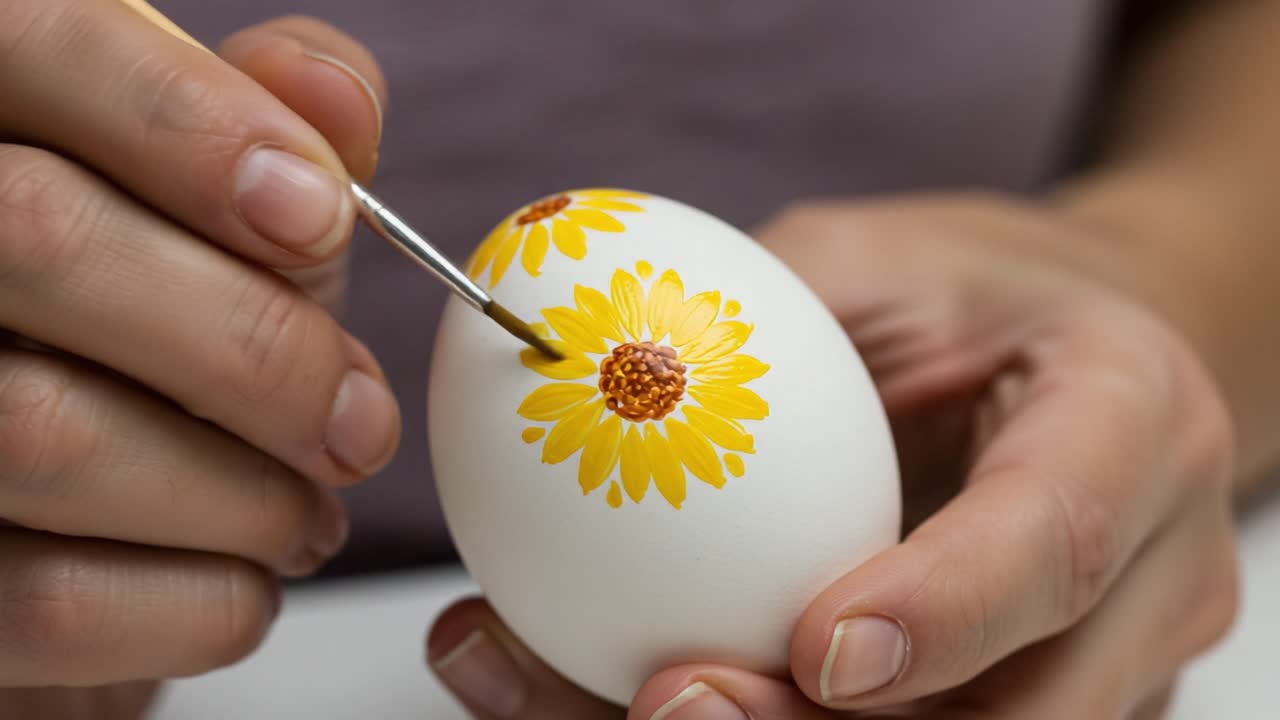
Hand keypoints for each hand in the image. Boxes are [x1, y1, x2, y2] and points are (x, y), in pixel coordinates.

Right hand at [0, 0, 399, 700]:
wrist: (75, 521)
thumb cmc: (157, 338)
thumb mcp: (216, 215)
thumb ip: (266, 132)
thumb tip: (336, 98)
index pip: (44, 43)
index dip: (191, 124)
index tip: (318, 216)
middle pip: (41, 237)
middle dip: (255, 347)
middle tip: (358, 425)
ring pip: (42, 431)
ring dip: (242, 496)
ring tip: (305, 514)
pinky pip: (44, 600)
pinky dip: (197, 604)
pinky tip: (240, 584)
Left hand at [424, 192, 1238, 718]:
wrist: (1062, 347)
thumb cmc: (954, 290)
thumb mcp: (858, 257)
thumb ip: (758, 316)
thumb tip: (576, 374)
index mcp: (1131, 416)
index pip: (1060, 537)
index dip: (947, 611)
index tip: (817, 649)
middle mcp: (1155, 562)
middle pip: (1030, 708)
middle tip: (672, 706)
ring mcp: (1116, 654)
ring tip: (619, 705)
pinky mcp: (1056, 698)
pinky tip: (644, 696)